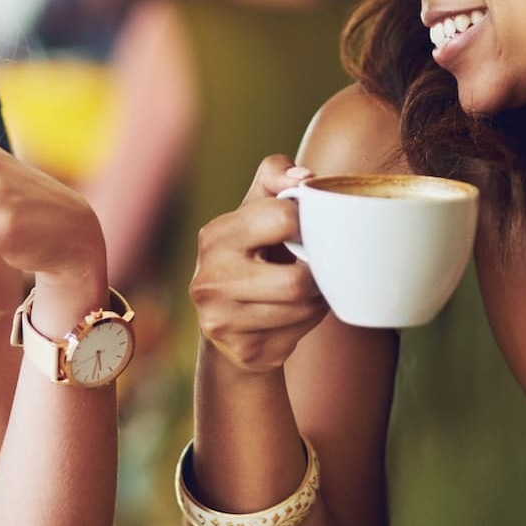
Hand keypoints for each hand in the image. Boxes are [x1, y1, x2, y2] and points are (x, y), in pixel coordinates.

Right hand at [191, 155, 327, 375]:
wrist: (228, 321)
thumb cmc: (252, 252)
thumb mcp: (256, 208)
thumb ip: (276, 176)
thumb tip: (303, 178)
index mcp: (215, 236)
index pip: (282, 218)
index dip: (308, 223)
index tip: (308, 230)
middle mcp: (209, 280)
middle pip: (297, 281)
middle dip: (316, 274)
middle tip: (314, 268)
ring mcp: (221, 321)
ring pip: (302, 310)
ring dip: (316, 299)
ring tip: (305, 290)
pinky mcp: (243, 350)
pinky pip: (298, 335)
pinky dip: (306, 324)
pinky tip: (292, 315)